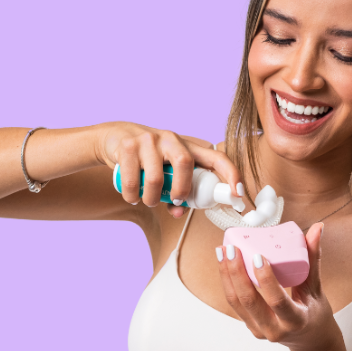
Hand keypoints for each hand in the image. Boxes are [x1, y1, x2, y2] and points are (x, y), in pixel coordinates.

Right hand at [95, 121, 241, 218]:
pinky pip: (134, 180)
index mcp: (188, 146)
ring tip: (148, 201)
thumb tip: (179, 213)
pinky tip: (133, 196)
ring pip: (156, 178)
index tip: (238, 193)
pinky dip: (133, 195)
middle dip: (182, 190)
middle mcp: (171, 138)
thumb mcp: (167, 171)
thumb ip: (175, 192)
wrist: (114, 137)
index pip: (217, 157)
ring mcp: (149, 139)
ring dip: (153, 199)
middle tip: (175, 201)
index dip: (231, 174)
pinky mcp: (128, 145)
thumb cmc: (149, 160)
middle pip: (185, 164)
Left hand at [216, 223, 344, 350]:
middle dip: (236, 272)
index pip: (276, 300)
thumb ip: (314, 258)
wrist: (311, 341)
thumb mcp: (317, 288)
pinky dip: (228, 283)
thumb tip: (317, 228)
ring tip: (222, 252)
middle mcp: (274, 329)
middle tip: (232, 248)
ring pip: (236, 302)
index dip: (265, 279)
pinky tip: (224, 265)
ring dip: (226, 276)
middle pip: (248, 300)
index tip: (257, 255)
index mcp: (295, 320)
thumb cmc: (316, 314)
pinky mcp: (250, 326)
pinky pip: (235, 304)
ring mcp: (259, 330)